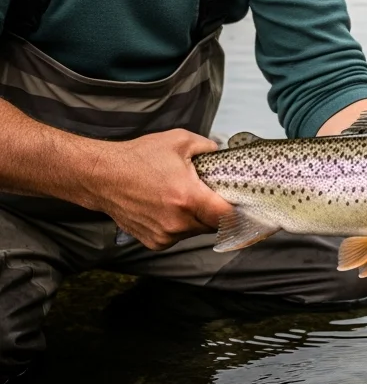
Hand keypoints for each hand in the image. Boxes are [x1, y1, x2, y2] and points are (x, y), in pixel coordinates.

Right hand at [84, 129, 232, 250]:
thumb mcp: (180, 141)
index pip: (227, 217)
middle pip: (213, 225)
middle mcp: (177, 223)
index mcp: (188, 199)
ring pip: (196, 231)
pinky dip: (181, 224)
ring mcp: (164, 235)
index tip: (248, 207)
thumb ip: (208, 147)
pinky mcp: (153, 242)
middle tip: (216, 195)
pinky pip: (178, 235)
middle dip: (219, 212)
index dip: (241, 213)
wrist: (102, 176)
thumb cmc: (139, 158)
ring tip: (187, 197)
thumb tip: (220, 152)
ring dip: (199, 218)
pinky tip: (172, 207)